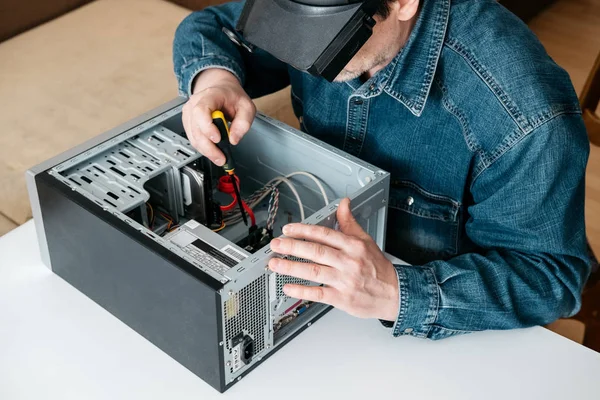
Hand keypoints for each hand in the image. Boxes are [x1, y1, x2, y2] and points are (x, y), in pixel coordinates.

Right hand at [182, 69, 255, 165]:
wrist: (222, 89)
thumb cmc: (232, 97)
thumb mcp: (246, 107)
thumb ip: (243, 123)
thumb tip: (234, 139)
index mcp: (210, 96)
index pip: (201, 110)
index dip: (207, 127)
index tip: (218, 139)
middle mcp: (195, 103)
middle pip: (196, 128)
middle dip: (208, 147)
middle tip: (221, 158)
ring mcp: (189, 112)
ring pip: (193, 136)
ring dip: (205, 150)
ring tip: (219, 157)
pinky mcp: (188, 121)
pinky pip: (192, 138)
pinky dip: (202, 147)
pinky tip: (212, 151)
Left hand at [268, 198, 399, 320]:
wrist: (394, 294)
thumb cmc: (378, 268)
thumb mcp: (366, 240)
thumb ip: (349, 222)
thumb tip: (343, 203)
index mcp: (353, 246)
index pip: (325, 234)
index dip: (304, 230)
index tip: (288, 229)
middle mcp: (348, 262)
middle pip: (316, 251)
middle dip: (292, 247)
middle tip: (276, 244)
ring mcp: (344, 281)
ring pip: (314, 272)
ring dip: (291, 267)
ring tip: (275, 264)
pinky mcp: (342, 298)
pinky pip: (318, 294)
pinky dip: (301, 291)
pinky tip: (288, 287)